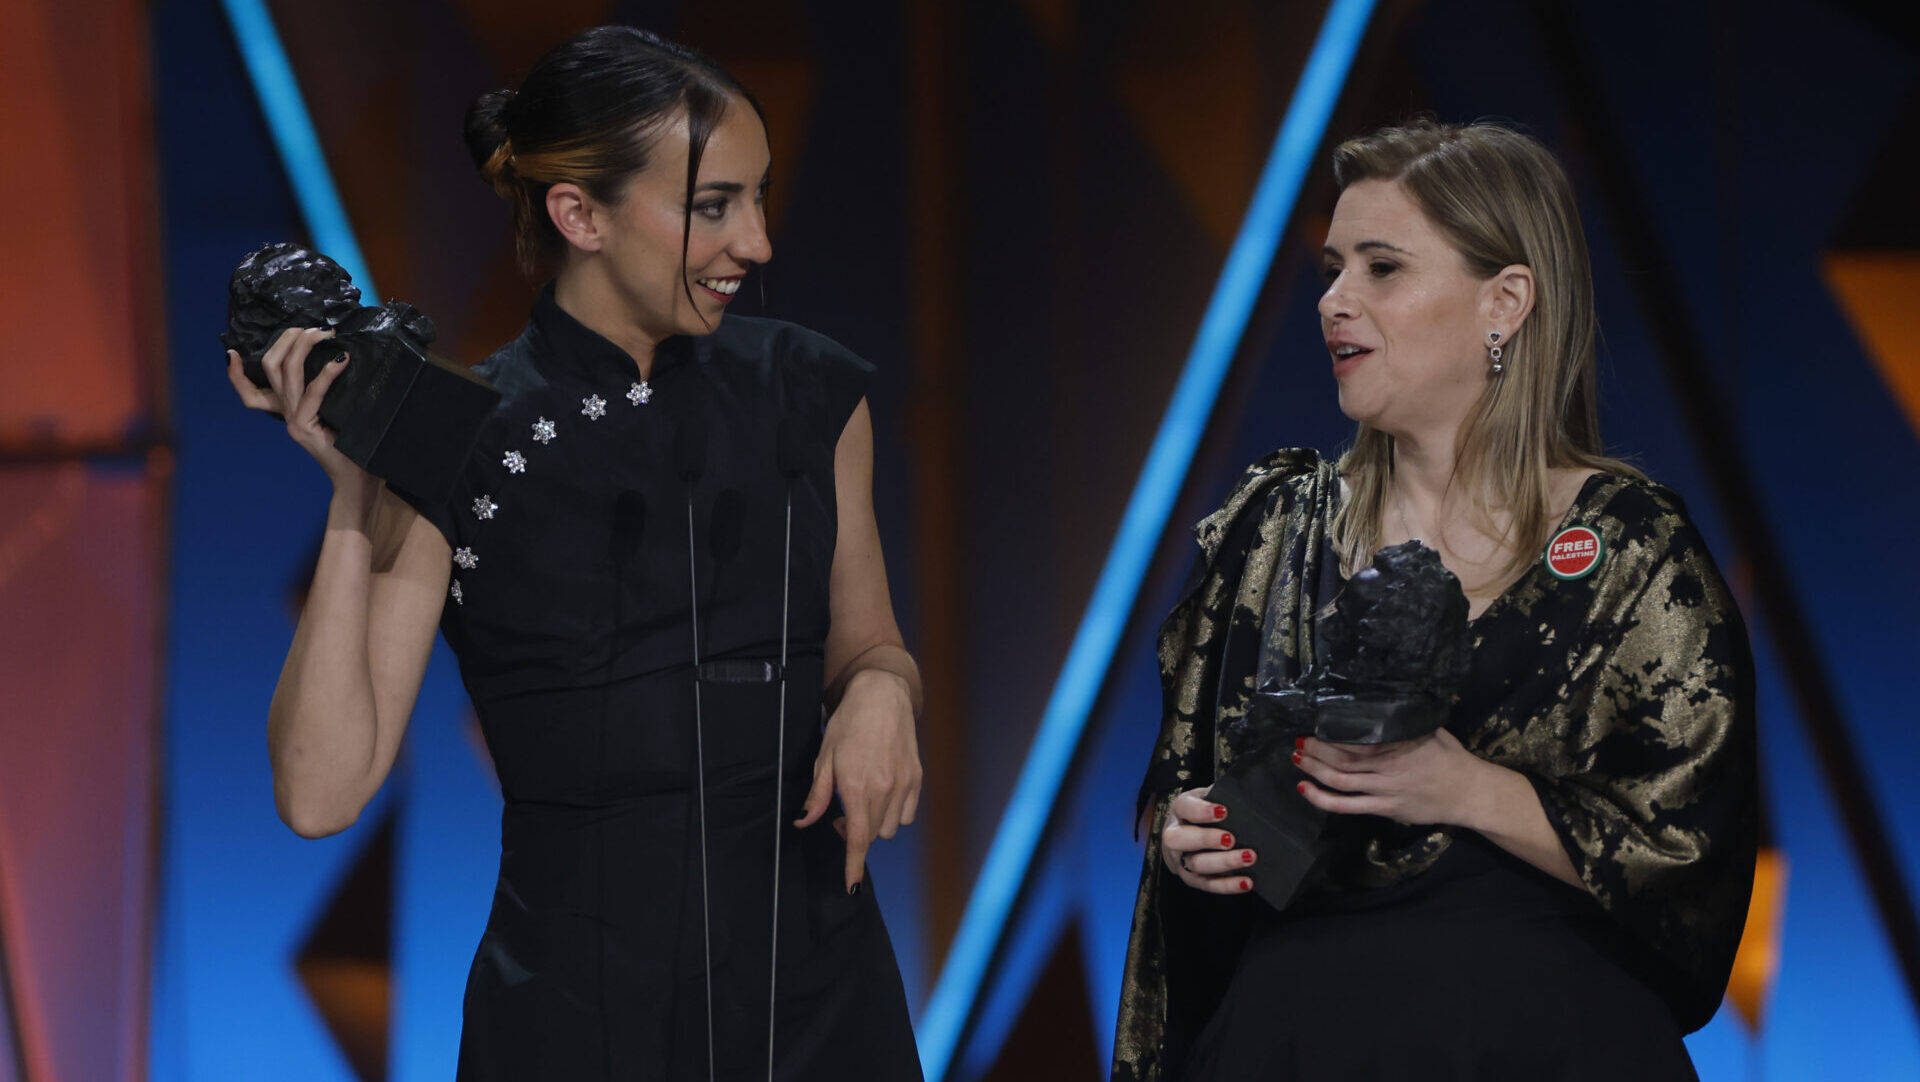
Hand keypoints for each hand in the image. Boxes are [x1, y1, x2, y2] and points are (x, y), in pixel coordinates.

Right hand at [226, 327, 365, 488]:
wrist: (357, 481)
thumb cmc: (353, 445)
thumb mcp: (336, 412)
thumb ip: (328, 391)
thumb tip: (339, 355)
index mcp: (286, 409)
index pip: (249, 391)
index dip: (235, 373)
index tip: (232, 351)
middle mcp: (284, 413)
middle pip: (269, 368)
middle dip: (287, 340)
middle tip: (311, 327)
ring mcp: (293, 421)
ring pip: (286, 373)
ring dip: (303, 347)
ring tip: (323, 333)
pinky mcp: (306, 427)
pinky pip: (313, 393)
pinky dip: (327, 373)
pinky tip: (342, 360)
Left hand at [796, 668, 920, 892]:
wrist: (882, 697)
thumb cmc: (848, 724)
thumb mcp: (824, 758)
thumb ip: (817, 796)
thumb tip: (804, 821)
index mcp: (857, 787)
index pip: (856, 838)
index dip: (853, 866)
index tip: (850, 887)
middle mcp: (884, 789)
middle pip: (872, 836)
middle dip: (855, 837)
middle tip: (839, 817)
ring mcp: (904, 785)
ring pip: (891, 829)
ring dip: (875, 825)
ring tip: (863, 803)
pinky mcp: (916, 779)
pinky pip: (906, 814)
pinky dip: (893, 814)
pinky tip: (882, 796)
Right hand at [1160, 786, 1254, 894]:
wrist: (1183, 837)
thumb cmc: (1202, 813)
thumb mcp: (1207, 798)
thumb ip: (1221, 795)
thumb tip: (1246, 793)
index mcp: (1179, 810)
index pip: (1185, 808)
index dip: (1202, 811)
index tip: (1223, 811)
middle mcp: (1174, 836)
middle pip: (1181, 839)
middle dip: (1206, 839)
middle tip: (1230, 839)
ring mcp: (1180, 860)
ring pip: (1197, 864)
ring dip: (1224, 862)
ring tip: (1248, 857)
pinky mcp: (1192, 879)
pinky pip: (1209, 884)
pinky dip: (1228, 885)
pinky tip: (1246, 882)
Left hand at [1293, 728, 1487, 825]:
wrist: (1470, 792)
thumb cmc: (1450, 758)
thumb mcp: (1429, 729)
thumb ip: (1403, 721)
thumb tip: (1383, 703)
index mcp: (1396, 742)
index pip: (1354, 736)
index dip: (1329, 732)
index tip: (1313, 724)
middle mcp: (1387, 765)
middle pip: (1341, 757)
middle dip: (1314, 749)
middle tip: (1297, 741)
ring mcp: (1384, 789)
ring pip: (1339, 779)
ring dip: (1313, 769)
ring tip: (1297, 759)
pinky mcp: (1384, 808)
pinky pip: (1347, 806)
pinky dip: (1322, 799)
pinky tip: (1304, 790)